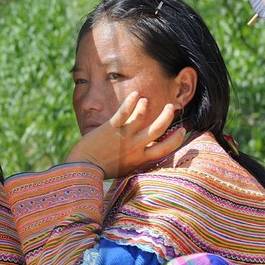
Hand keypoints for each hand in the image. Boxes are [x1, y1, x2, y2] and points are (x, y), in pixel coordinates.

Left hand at [64, 90, 185, 178]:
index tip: (183, 130)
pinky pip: (124, 112)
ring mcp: (123, 137)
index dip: (176, 139)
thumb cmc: (102, 170)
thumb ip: (135, 160)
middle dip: (167, 117)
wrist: (82, 168)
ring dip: (145, 106)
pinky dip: (131, 101)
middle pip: (158, 129)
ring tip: (145, 99)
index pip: (165, 149)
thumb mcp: (125, 169)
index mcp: (140, 159)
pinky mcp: (111, 128)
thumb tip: (143, 154)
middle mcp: (135, 147)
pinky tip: (135, 93)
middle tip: (171, 107)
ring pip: (142, 117)